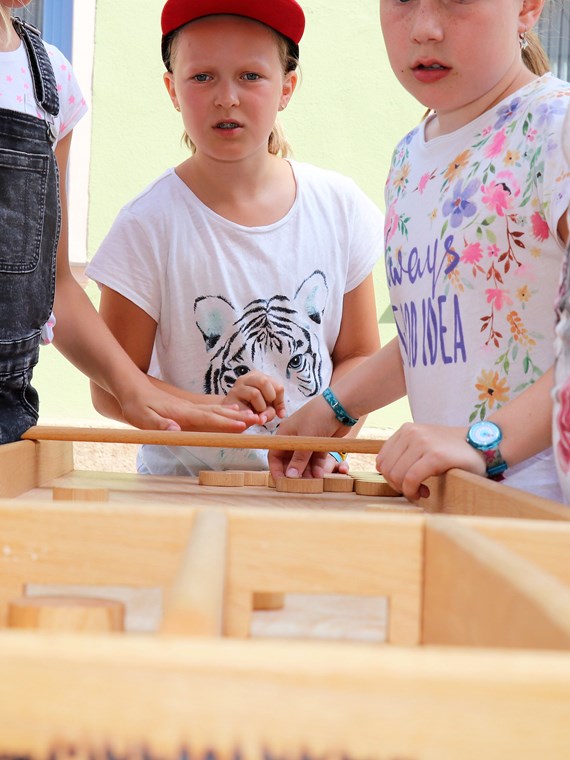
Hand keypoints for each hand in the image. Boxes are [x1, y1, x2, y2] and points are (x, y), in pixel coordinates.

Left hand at [119, 382, 260, 432]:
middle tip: (258, 420)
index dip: (226, 423)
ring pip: (218, 411)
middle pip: (219, 413)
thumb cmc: (136, 406)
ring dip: (236, 414)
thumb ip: (159, 425)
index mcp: (182, 413)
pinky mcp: (189, 408)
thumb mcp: (142, 419)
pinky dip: (226, 411)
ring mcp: (191, 407)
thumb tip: (176, 430)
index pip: (208, 419)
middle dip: (239, 418)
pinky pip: (212, 410)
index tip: (242, 425)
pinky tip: (236, 411)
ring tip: (253, 417)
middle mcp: (190, 409)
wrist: (132, 388)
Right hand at [223, 372, 285, 423]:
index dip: (280, 401)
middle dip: (269, 399)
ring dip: (260, 407)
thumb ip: (273, 410)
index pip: (277, 386)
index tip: (278, 412)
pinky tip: (250, 416)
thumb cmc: (250, 410)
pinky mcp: (230, 398)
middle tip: (266, 408)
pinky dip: (251, 414)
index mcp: (258, 376)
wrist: (230, 417)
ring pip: (255, 393)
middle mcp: (246, 378)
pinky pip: (244, 406)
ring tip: (256, 413)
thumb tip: (280, 415)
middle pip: (265, 381)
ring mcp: (237, 387)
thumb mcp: (266, 408)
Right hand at [268, 395, 347, 478]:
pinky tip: (319, 475)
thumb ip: (299, 459)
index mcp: (285, 434)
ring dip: (307, 472)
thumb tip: (290, 476)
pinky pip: (316, 459)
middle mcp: (294, 438)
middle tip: (299, 485)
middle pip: (290, 460)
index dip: (276, 469)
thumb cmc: (318, 417)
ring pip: (304, 461)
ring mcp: (308, 441)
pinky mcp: (320, 444)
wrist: (340, 406)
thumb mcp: (306, 439)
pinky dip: (317, 467)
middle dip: (294, 473)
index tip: (281, 482)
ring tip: (312, 482)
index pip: (275, 454)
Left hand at [375, 422, 485, 500]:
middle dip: (398, 486)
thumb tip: (386, 474)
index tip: (407, 484)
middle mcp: (412, 432)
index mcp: (406, 429)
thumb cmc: (453, 451)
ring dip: (407, 490)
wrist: (484, 444)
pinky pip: (411, 479)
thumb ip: (405, 454)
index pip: (382, 460)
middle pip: (387, 469)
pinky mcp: (435, 455)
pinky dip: (414, 491)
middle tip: (416, 490)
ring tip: (423, 491)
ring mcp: (423, 442)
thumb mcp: (424, 444)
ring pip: (397, 475)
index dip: (391, 478)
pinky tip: (426, 493)